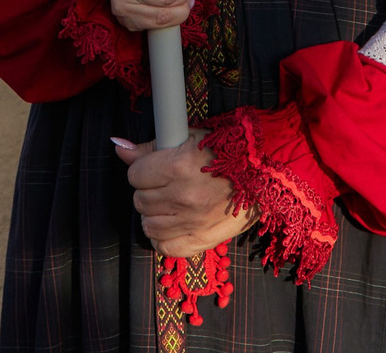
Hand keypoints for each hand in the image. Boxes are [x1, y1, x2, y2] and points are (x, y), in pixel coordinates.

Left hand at [116, 133, 253, 257]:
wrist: (267, 173)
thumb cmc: (229, 151)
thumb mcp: (191, 137)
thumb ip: (150, 147)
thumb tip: (118, 147)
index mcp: (180, 166)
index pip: (136, 175)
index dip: (144, 170)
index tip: (156, 168)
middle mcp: (185, 196)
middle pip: (140, 200)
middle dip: (148, 191)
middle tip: (166, 184)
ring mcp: (194, 221)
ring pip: (148, 224)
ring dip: (155, 214)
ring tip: (170, 203)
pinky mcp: (203, 240)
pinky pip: (165, 247)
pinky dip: (163, 237)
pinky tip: (172, 223)